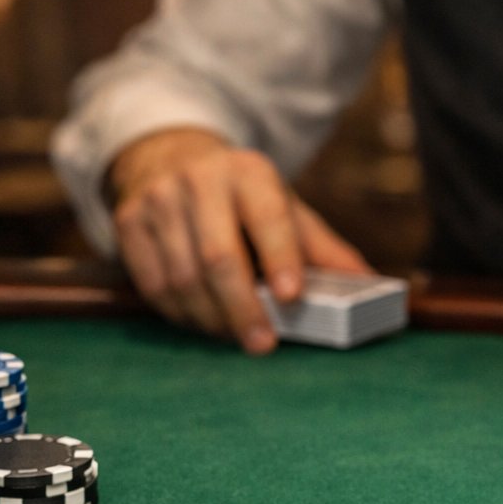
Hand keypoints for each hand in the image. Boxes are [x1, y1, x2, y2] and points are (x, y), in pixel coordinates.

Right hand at [108, 127, 372, 352]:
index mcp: (249, 172)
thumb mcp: (287, 211)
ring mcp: (158, 200)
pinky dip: (181, 315)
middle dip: (242, 308)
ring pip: (182, 277)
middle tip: (263, 344)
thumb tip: (374, 287)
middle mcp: (199, 180)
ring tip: (236, 337)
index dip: (280, 257)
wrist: (171, 159)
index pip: (267, 216)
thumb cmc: (243, 199)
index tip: (291, 296)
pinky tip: (203, 322)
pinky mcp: (128, 222)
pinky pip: (153, 285)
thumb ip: (325, 251)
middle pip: (218, 256)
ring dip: (212, 319)